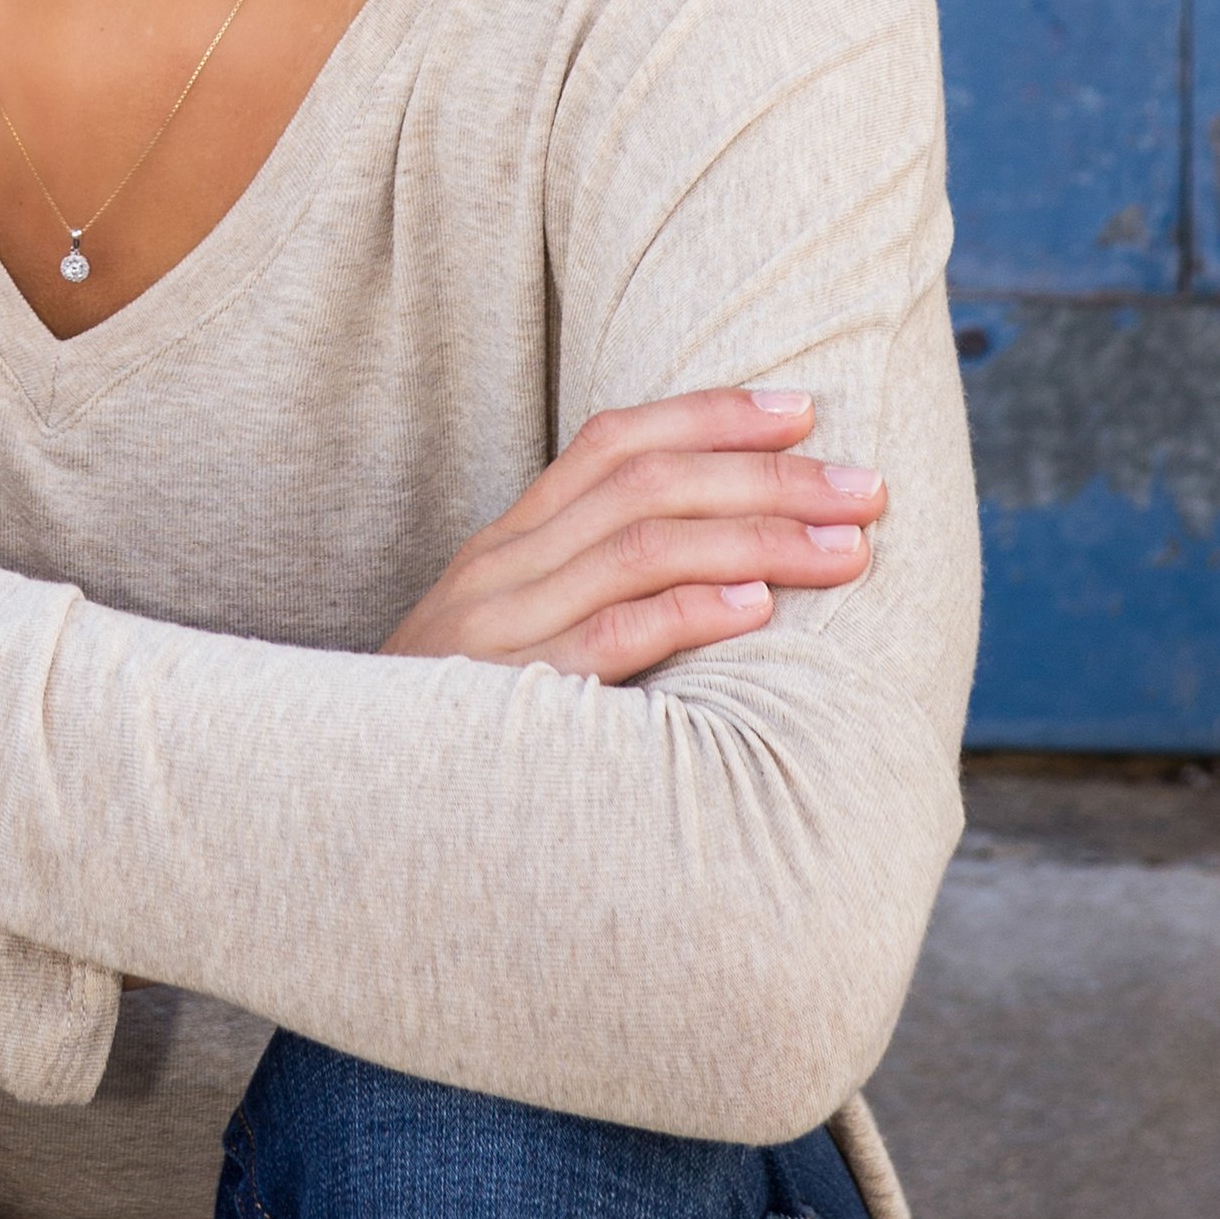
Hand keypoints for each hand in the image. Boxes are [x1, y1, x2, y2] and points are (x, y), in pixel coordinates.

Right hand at [380, 387, 883, 685]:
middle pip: (645, 483)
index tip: (802, 411)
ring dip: (756, 536)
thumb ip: (590, 592)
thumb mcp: (514, 637)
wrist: (354, 808)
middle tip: (865, 487)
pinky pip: (608, 637)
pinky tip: (755, 606)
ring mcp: (502, 628)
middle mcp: (504, 567)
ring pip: (640, 547)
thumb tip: (723, 565)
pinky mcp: (513, 700)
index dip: (710, 415)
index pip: (613, 441)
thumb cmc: (459, 730)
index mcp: (510, 543)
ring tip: (844, 547)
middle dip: (766, 476)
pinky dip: (687, 612)